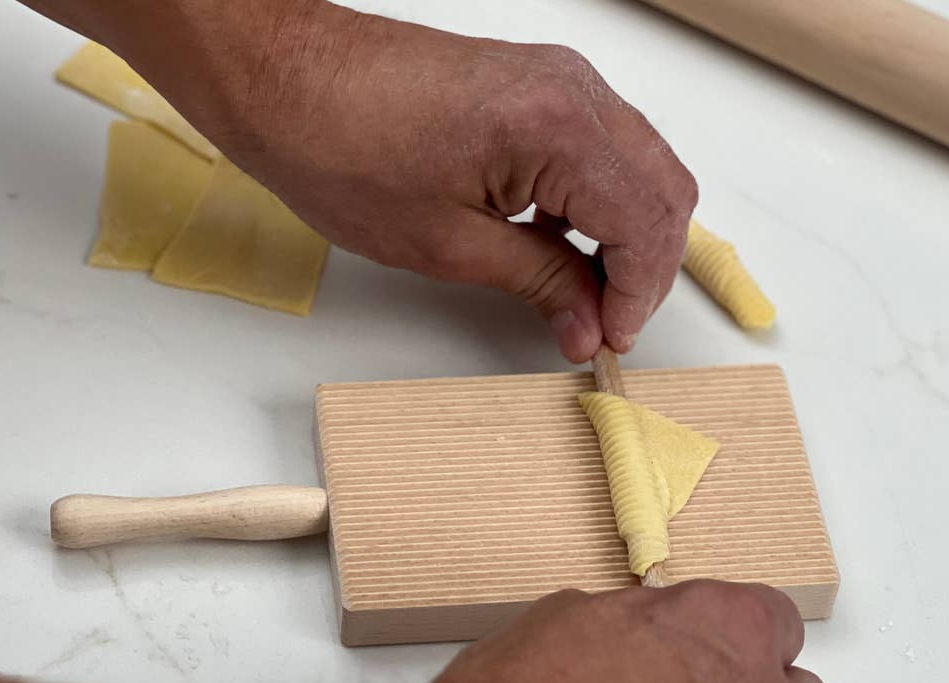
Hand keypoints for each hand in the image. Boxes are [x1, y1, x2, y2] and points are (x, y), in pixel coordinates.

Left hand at [203, 2, 698, 361]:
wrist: (284, 79)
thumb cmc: (340, 147)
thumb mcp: (449, 244)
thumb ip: (541, 283)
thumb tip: (588, 323)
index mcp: (556, 129)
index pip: (646, 224)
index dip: (636, 294)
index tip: (610, 337)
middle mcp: (574, 91)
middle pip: (664, 190)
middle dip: (646, 267)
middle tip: (607, 321)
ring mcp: (560, 79)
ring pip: (643, 166)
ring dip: (629, 234)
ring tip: (585, 292)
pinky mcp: (539, 83)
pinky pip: (604, 146)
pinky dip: (601, 200)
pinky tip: (560, 241)